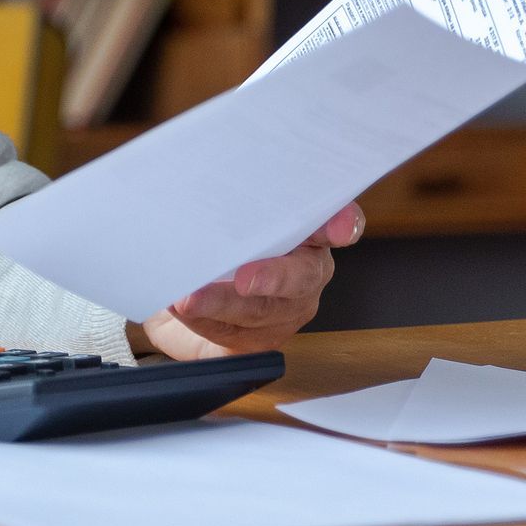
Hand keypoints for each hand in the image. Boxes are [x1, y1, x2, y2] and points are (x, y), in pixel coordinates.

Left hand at [132, 203, 364, 360]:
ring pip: (260, 311)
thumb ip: (233, 205)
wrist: (198, 295)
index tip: (340, 227)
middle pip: (302, 276)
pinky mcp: (259, 339)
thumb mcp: (231, 216)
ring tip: (189, 299)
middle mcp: (305, 272)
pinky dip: (203, 319)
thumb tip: (200, 186)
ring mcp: (286, 311)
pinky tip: (182, 309)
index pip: (334, 225)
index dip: (342, 225)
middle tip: (244, 279)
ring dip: (221, 304)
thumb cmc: (223, 243)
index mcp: (307, 233)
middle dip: (274, 277)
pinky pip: (233, 332)